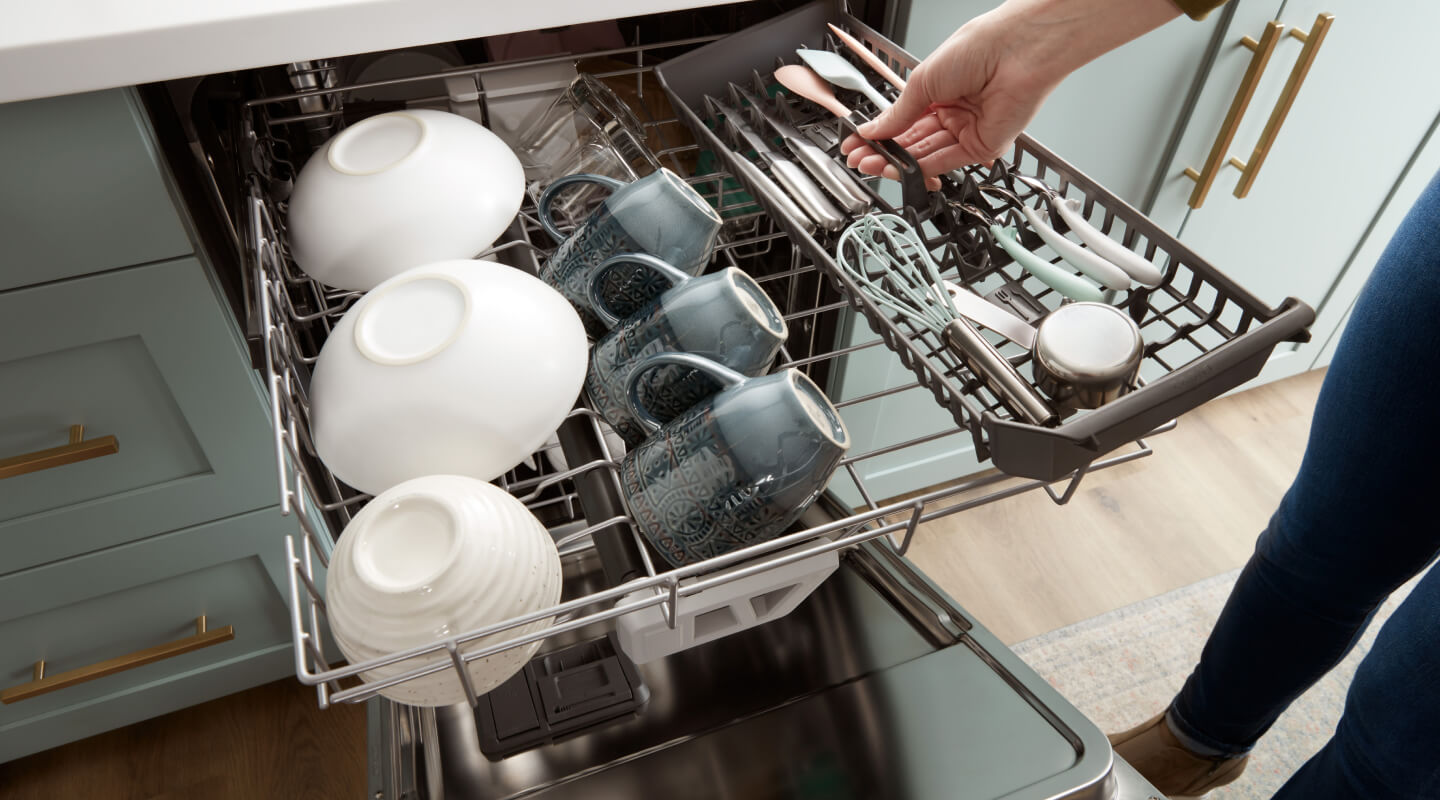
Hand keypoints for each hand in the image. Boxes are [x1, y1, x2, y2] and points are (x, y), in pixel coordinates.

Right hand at [841, 14, 1052, 179]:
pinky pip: (946, 161)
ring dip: (897, 163)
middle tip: (859, 159)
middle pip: (912, 142)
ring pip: (925, 155)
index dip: (879, 135)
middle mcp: (952, 113)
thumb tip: (873, 130)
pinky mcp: (981, 147)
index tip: (857, 144)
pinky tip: (900, 168)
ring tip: (872, 164)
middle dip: (883, 153)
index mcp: (938, 92)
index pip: (903, 122)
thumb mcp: (923, 80)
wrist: (1016, 50)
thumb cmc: (979, 48)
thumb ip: (898, 113)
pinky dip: (921, 168)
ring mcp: (967, 131)